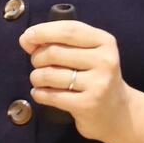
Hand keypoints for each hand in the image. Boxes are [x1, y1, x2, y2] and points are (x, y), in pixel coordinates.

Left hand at [19, 19, 143, 142]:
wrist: (117, 112)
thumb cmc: (94, 76)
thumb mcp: (87, 53)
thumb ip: (60, 41)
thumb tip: (26, 39)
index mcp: (105, 42)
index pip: (68, 30)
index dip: (43, 32)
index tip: (27, 37)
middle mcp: (105, 61)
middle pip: (55, 52)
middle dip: (37, 57)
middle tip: (37, 64)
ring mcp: (98, 84)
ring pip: (49, 74)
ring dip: (36, 77)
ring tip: (39, 80)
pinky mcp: (88, 105)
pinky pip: (51, 95)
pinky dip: (39, 93)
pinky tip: (40, 93)